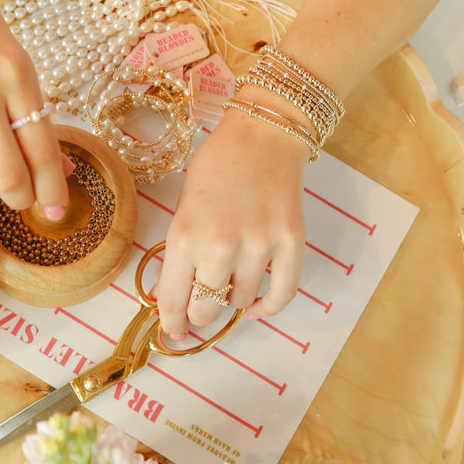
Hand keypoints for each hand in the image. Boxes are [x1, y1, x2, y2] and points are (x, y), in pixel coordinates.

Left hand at [155, 108, 308, 335]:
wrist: (262, 135)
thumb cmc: (216, 166)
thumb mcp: (182, 206)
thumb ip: (180, 252)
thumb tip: (175, 297)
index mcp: (184, 236)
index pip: (173, 300)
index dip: (172, 321)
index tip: (174, 328)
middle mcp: (219, 247)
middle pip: (206, 310)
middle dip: (199, 314)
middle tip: (201, 308)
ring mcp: (259, 246)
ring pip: (240, 302)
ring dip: (232, 299)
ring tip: (230, 280)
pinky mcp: (291, 244)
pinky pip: (282, 295)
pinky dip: (268, 307)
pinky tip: (256, 304)